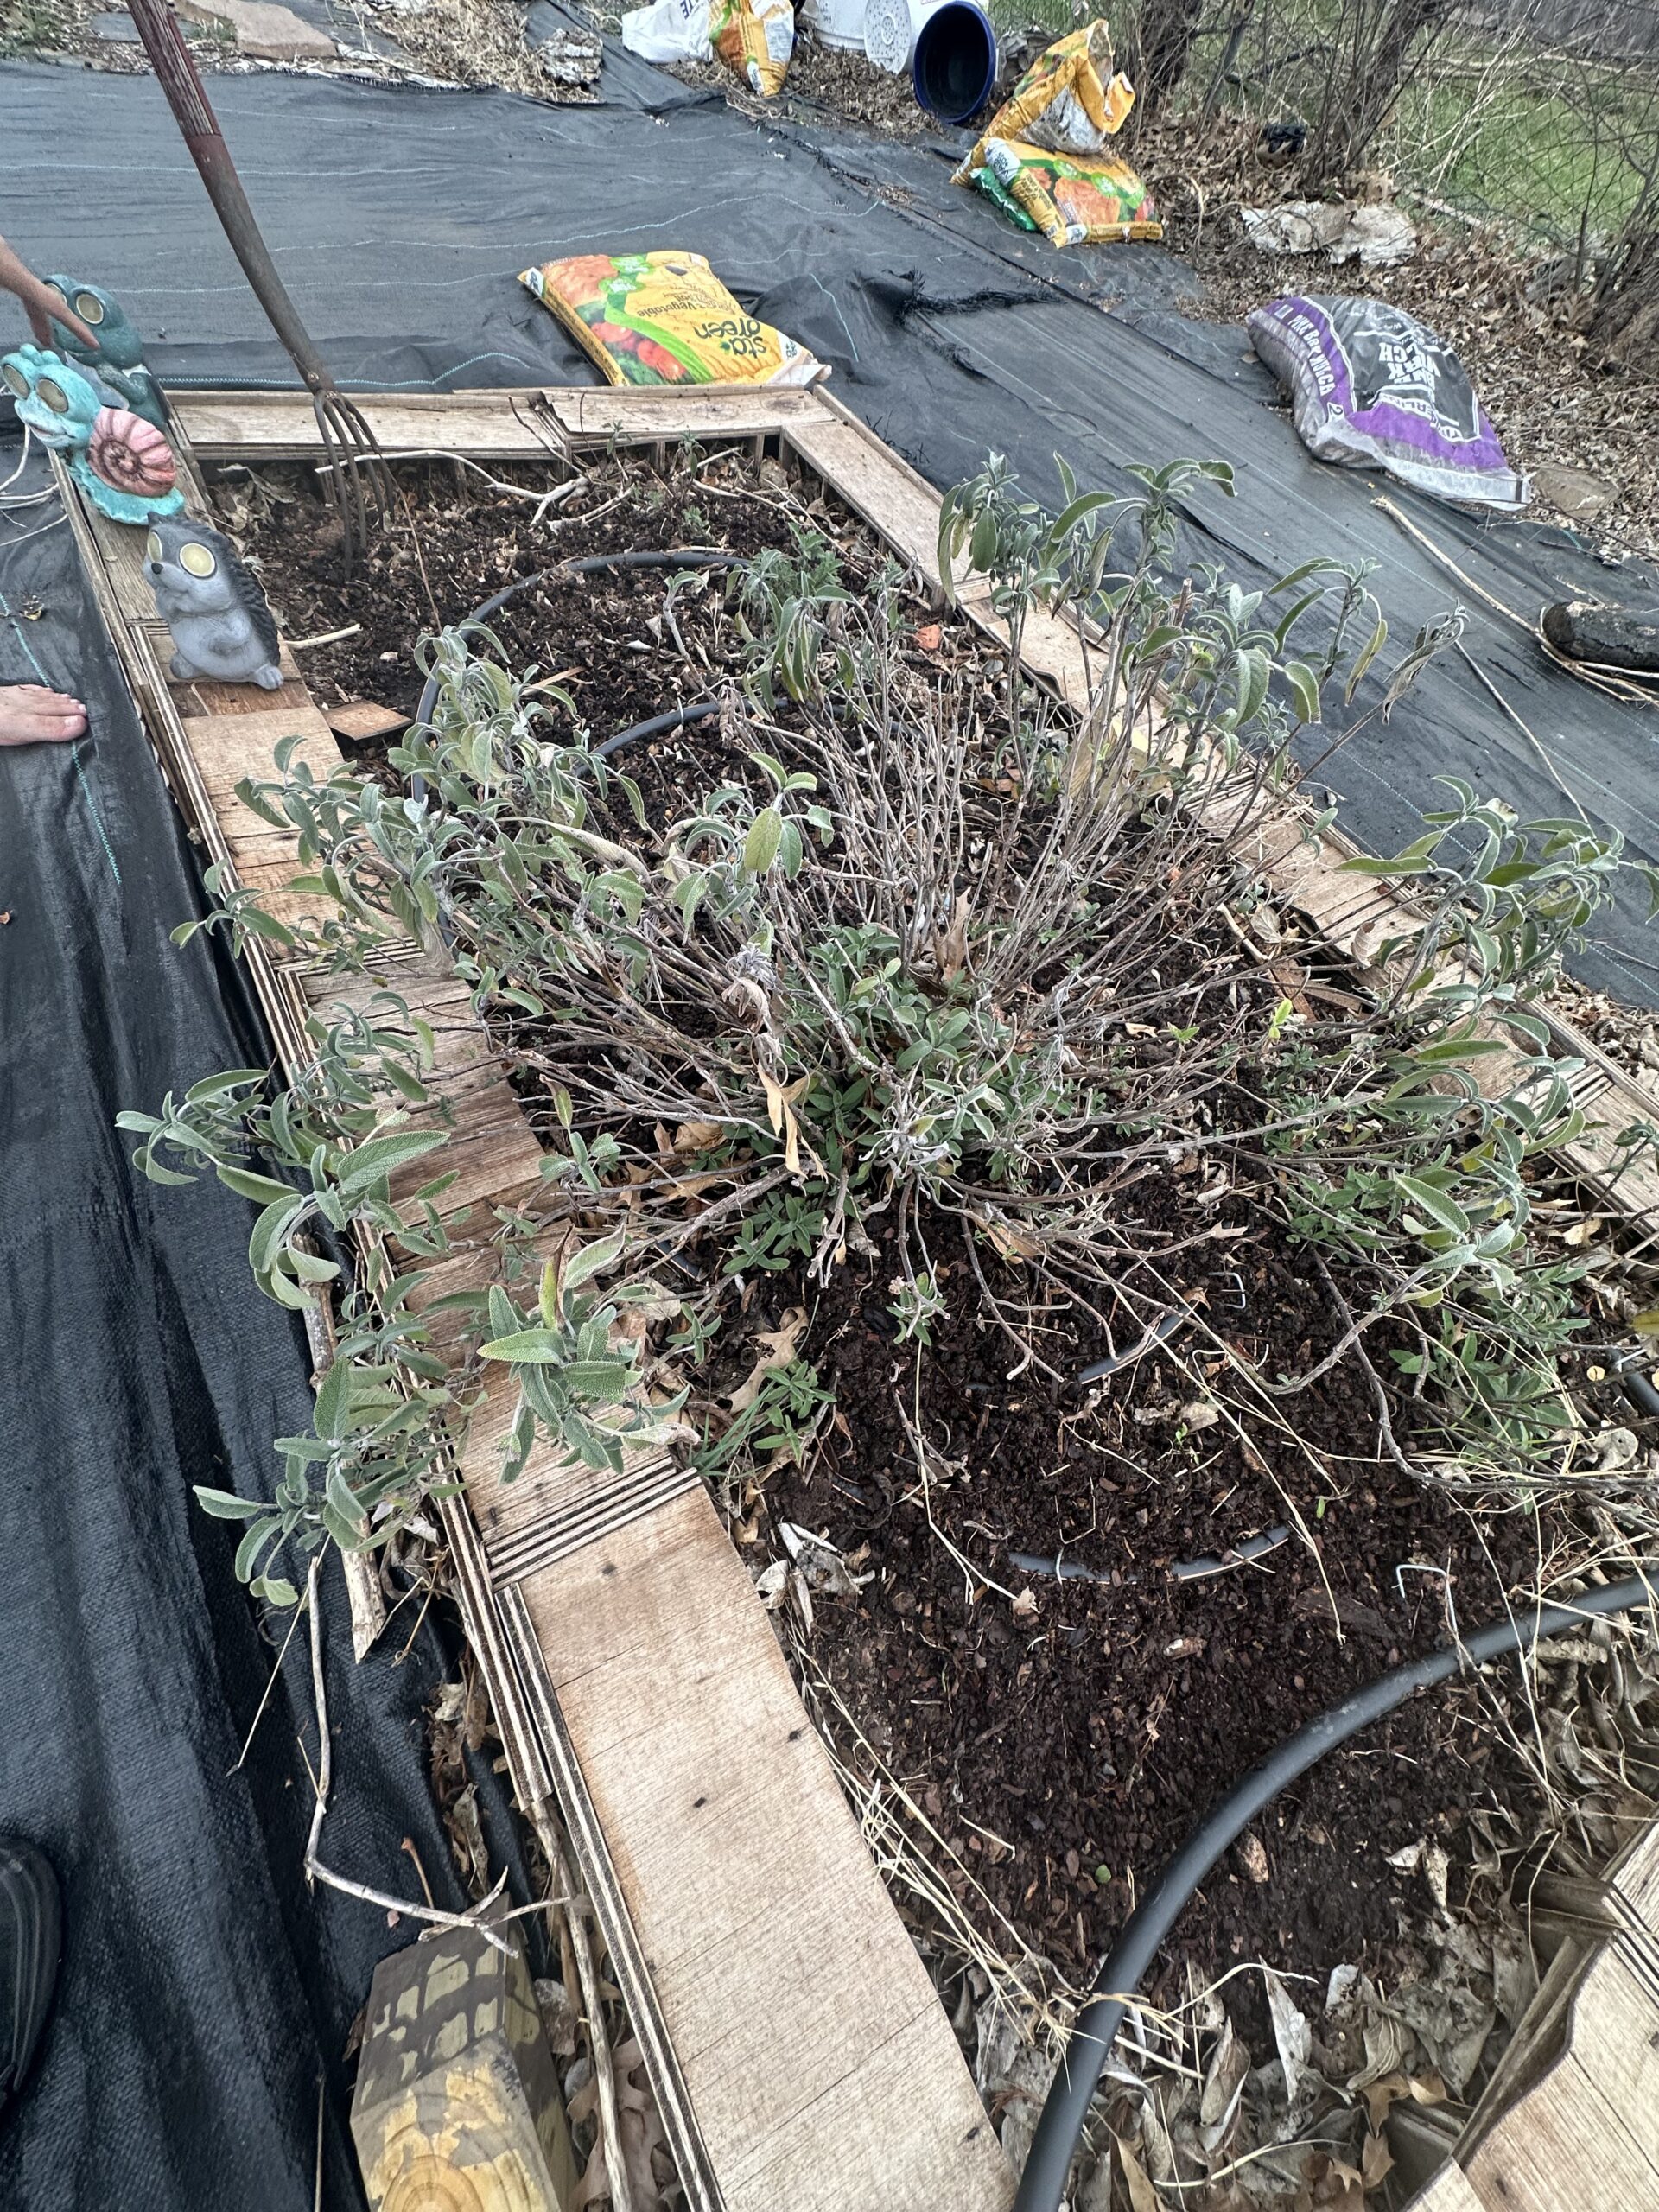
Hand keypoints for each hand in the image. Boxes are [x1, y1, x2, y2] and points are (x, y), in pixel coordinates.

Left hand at [0, 234, 96, 352]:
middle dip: (46, 322)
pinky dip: (20, 296)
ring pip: (25, 288)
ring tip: (40, 335)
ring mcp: (4, 256)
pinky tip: (16, 300)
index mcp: (10, 272)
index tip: (92, 343)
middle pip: (39, 297)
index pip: (50, 304)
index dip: (74, 325)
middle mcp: (11, 264)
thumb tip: (37, 305)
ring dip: (33, 312)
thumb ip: (4, 284)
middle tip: (50, 345)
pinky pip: (13, 280)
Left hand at [0, 685, 87, 744]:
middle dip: (71, 706)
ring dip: (58, 699)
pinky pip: (29, 690)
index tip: (91, 717)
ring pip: (44, 697)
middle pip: (55, 703)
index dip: (77, 715)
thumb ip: (53, 726)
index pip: (63, 711)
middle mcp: (31, 701)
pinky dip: (41, 691)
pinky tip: (45, 691)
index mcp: (39, 710)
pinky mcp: (7, 694)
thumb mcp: (28, 727)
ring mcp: (18, 697)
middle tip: (85, 710)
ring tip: (70, 700)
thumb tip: (81, 723)